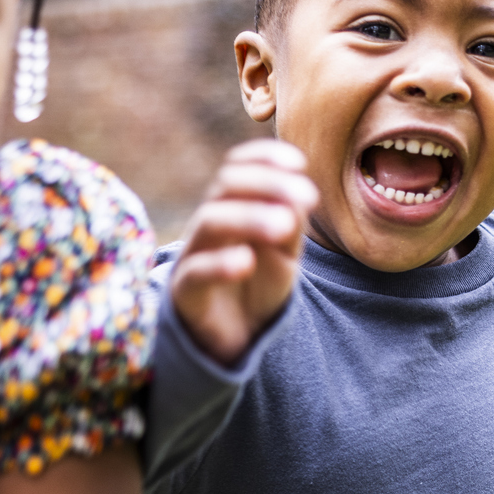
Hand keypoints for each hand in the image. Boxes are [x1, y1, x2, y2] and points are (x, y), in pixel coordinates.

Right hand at [171, 139, 318, 366]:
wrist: (233, 335)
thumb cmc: (258, 283)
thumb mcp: (285, 250)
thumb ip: (292, 222)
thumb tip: (300, 196)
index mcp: (233, 205)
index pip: (238, 166)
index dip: (265, 157)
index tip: (299, 163)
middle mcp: (210, 221)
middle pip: (226, 185)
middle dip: (269, 183)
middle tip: (309, 196)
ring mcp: (194, 253)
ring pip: (211, 220)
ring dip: (250, 217)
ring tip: (285, 226)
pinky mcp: (184, 289)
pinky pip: (196, 270)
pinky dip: (220, 263)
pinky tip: (246, 261)